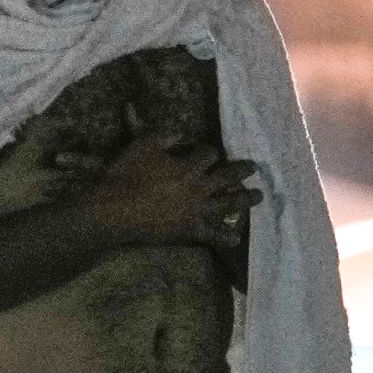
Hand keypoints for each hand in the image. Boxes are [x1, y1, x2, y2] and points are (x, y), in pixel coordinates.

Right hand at [82, 134, 261, 252]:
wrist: (113, 211)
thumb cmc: (126, 176)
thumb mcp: (143, 146)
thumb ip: (164, 136)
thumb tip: (180, 133)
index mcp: (190, 166)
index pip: (208, 154)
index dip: (208, 151)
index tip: (208, 152)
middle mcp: (199, 188)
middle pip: (228, 177)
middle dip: (242, 171)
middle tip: (254, 168)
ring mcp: (197, 210)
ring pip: (228, 204)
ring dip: (245, 199)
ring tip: (259, 196)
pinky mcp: (189, 230)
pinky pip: (211, 234)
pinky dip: (224, 236)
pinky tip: (236, 239)